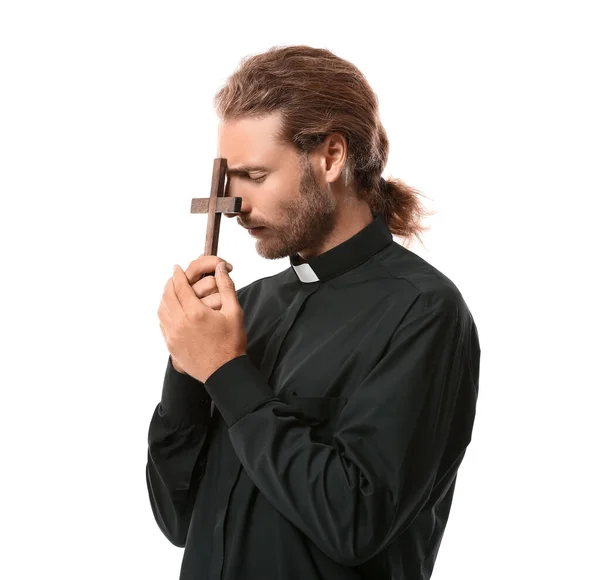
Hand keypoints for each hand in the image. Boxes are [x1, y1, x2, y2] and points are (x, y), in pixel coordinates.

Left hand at [164, 255, 230, 373]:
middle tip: (174, 277)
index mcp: (195, 313)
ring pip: (161, 310)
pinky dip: (164, 313)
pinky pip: (162, 323)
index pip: (180, 286)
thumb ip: (227, 287)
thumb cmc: (232, 343)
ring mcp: (173, 335)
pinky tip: (171, 311)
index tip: (177, 268)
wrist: (224, 372)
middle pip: (167, 296)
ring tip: (171, 292)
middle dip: (170, 283)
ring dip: (165, 298)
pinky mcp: (171, 346)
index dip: (177, 275)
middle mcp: (180, 323)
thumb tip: (221, 268)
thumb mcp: (235, 313)